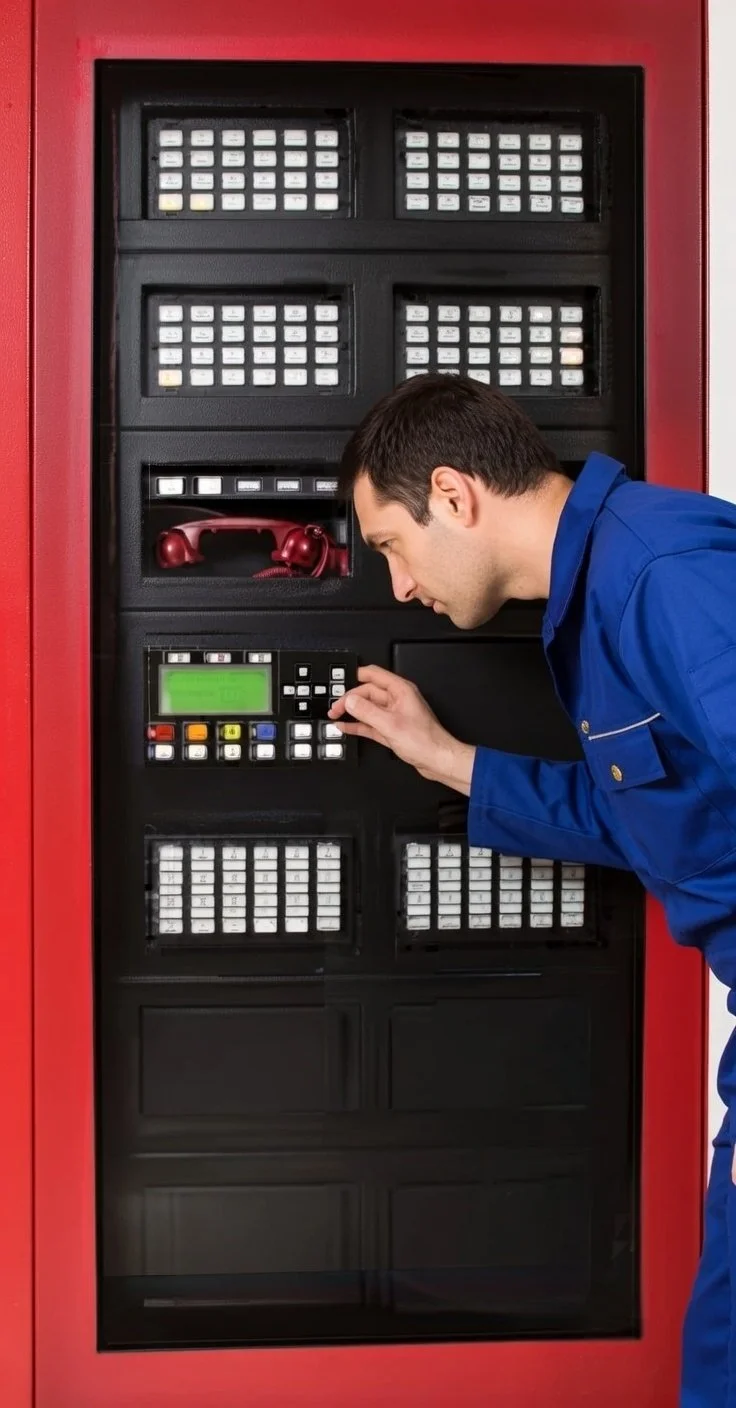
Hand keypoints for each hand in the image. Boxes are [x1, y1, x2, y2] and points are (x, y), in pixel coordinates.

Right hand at [328, 664, 474, 794]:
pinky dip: (357, 724)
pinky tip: (346, 726)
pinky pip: (370, 723)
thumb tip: (350, 701)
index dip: (355, 676)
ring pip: (367, 708)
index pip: (374, 675)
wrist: (438, 760)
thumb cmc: (425, 741)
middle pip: (367, 692)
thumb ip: (368, 711)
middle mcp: (397, 700)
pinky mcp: (392, 729)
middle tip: (335, 707)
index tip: (340, 682)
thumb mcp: (390, 724)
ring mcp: (394, 715)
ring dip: (351, 711)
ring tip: (335, 715)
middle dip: (350, 698)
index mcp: (401, 691)